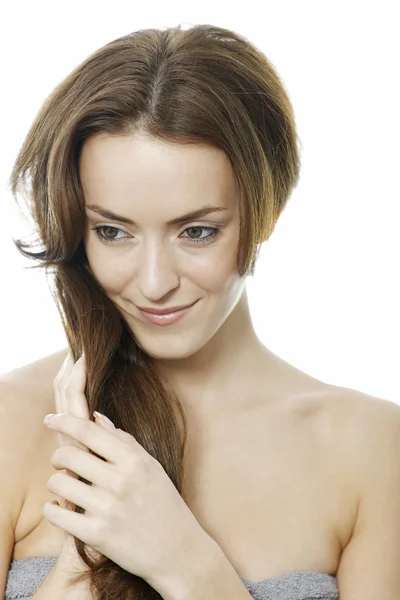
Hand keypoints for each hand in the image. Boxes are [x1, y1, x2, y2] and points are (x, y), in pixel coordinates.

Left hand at [42, 356, 212, 591]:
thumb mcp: (151, 466)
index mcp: (134, 460)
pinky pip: (57, 515)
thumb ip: (124, 441)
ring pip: (58, 483)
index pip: (88, 431)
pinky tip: (57, 508)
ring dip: (55, 482)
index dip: (63, 421)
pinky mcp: (96, 535)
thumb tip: (96, 417)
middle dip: (57, 455)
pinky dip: (52, 509)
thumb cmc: (164, 504)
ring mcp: (107, 508)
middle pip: (68, 454)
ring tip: (63, 485)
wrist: (178, 551)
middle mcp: (120, 481)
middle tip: (59, 460)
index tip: (51, 419)